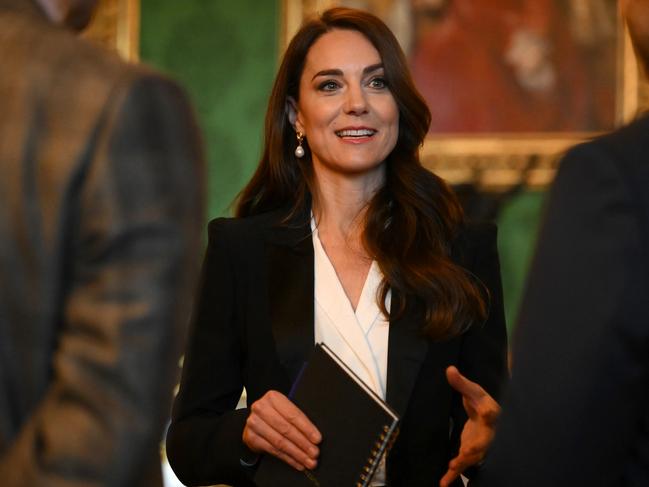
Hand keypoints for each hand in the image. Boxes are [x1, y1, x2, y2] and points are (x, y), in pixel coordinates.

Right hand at [243, 390, 321, 470]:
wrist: (257, 420)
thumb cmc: (276, 414)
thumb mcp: (286, 409)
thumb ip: (298, 419)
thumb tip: (315, 437)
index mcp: (273, 397)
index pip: (293, 415)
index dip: (307, 428)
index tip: (317, 439)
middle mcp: (261, 408)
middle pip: (286, 429)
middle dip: (303, 443)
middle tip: (315, 453)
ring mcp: (254, 423)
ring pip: (280, 442)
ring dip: (297, 454)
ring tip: (308, 462)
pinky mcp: (251, 437)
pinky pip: (273, 450)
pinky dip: (288, 458)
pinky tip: (297, 463)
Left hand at [440, 366, 500, 486]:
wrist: (489, 419)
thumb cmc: (481, 403)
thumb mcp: (473, 391)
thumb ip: (461, 383)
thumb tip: (449, 369)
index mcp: (491, 413)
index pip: (490, 412)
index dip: (488, 411)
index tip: (486, 410)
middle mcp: (489, 433)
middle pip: (484, 441)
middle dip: (476, 448)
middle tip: (466, 452)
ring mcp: (481, 446)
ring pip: (473, 457)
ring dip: (462, 464)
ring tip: (451, 470)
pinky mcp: (471, 454)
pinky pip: (463, 465)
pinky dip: (453, 474)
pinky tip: (443, 482)